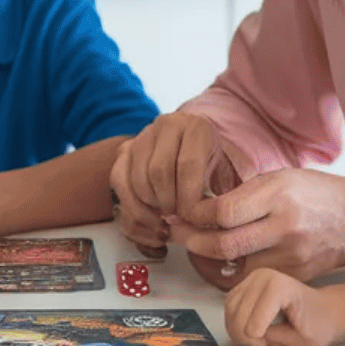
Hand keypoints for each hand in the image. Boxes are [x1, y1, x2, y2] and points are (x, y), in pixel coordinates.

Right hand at [109, 113, 241, 254]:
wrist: (196, 148)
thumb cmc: (212, 164)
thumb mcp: (225, 173)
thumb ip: (217, 194)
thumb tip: (203, 219)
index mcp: (196, 127)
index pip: (188, 165)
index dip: (187, 198)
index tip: (191, 217)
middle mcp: (166, 125)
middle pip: (158, 172)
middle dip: (167, 204)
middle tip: (177, 220)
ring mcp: (142, 136)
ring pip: (137, 178)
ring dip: (149, 207)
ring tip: (165, 220)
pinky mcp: (125, 150)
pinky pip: (119, 180)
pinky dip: (132, 205)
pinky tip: (149, 216)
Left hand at [171, 167, 344, 280]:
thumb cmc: (314, 193)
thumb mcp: (280, 177)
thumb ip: (242, 193)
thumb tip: (198, 205)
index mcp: (279, 194)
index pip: (224, 211)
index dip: (197, 214)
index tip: (185, 212)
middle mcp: (284, 226)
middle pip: (224, 244)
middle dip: (192, 241)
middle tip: (177, 234)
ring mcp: (291, 255)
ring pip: (234, 268)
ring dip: (206, 260)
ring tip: (195, 247)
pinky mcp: (294, 275)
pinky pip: (251, 279)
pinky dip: (230, 273)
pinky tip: (219, 261)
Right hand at [223, 267, 344, 345]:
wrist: (321, 311)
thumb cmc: (317, 323)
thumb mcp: (305, 341)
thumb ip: (277, 339)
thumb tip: (254, 336)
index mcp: (281, 286)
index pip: (255, 321)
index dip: (260, 340)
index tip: (273, 342)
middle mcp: (262, 277)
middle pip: (238, 318)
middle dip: (249, 338)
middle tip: (266, 342)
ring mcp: (251, 279)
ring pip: (230, 314)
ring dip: (240, 332)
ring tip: (261, 336)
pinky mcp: (242, 286)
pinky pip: (228, 310)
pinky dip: (235, 324)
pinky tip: (251, 328)